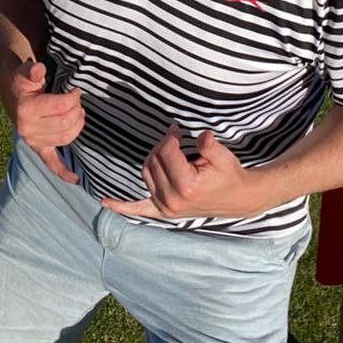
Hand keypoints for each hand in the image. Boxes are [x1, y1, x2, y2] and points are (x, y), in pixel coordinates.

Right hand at [3, 59, 82, 184]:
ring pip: (65, 138)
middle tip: (78, 102)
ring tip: (79, 114)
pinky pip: (50, 163)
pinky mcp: (37, 148)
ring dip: (77, 126)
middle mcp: (27, 129)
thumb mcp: (25, 72)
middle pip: (65, 123)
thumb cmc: (22, 83)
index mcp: (25, 110)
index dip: (73, 98)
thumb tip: (37, 68)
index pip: (60, 107)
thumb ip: (32, 70)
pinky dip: (63, 173)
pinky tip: (76, 180)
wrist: (11, 96)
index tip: (77, 91)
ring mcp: (33, 141)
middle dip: (77, 111)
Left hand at [100, 124, 264, 218]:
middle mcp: (172, 199)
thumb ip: (209, 146)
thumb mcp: (223, 157)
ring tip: (168, 152)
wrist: (237, 199)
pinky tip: (106, 201)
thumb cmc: (229, 175)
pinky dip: (122, 206)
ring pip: (146, 174)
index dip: (170, 137)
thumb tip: (201, 135)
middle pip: (154, 161)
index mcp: (186, 186)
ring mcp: (166, 208)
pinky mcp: (164, 212)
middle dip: (162, 146)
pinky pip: (139, 209)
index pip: (166, 152)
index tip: (176, 130)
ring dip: (153, 159)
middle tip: (174, 139)